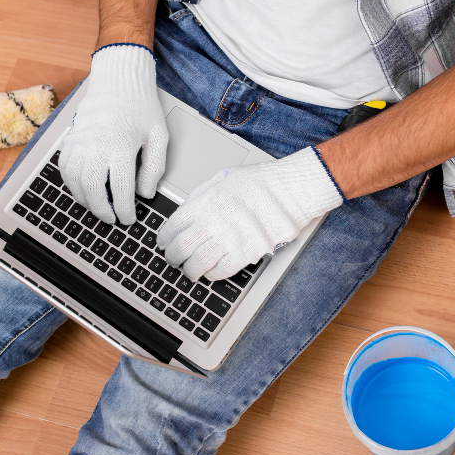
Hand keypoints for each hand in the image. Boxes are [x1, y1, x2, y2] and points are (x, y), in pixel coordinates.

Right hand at [60, 44, 167, 224]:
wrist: (118, 81)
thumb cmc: (141, 107)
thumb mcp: (159, 136)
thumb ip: (155, 168)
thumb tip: (146, 194)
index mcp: (121, 147)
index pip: (120, 190)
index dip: (125, 210)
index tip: (129, 219)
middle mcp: (96, 146)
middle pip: (94, 190)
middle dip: (103, 210)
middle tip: (113, 219)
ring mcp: (79, 143)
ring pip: (75, 182)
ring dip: (86, 200)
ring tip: (99, 207)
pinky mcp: (70, 139)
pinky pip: (65, 169)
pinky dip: (72, 184)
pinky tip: (83, 190)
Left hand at [158, 147, 343, 280]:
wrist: (291, 190)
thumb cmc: (261, 182)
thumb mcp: (223, 179)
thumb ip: (202, 195)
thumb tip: (186, 212)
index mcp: (205, 201)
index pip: (172, 226)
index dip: (163, 238)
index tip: (163, 243)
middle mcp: (214, 221)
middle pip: (180, 248)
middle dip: (172, 257)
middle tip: (173, 259)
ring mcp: (230, 239)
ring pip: (197, 265)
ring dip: (189, 271)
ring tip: (190, 271)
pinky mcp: (246, 253)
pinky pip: (221, 272)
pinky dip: (212, 275)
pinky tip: (211, 271)